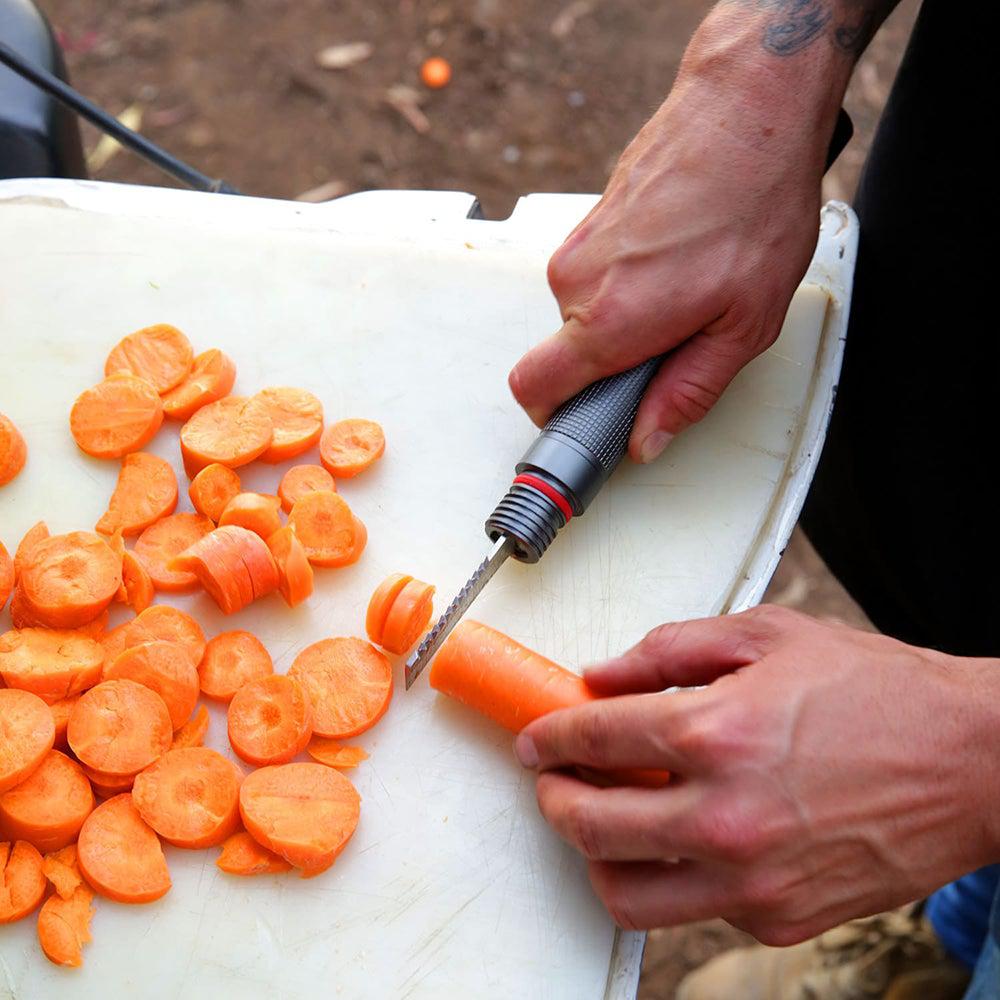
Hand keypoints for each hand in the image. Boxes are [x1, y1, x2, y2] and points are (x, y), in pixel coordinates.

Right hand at [507, 15, 843, 463]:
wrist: (747, 108)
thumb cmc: (754, 205)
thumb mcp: (743, 325)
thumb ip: (687, 393)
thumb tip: (646, 440)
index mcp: (608, 320)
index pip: (535, 389)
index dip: (556, 418)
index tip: (589, 425)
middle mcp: (576, 283)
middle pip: (568, 356)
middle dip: (614, 365)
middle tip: (677, 342)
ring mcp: (577, 248)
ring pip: (583, 316)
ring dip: (624, 320)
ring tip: (686, 290)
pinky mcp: (585, 224)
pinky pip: (593, 279)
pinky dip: (626, 286)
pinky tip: (676, 262)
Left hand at [515, 606, 999, 943]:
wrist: (971, 762)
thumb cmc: (878, 692)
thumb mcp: (766, 634)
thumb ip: (666, 650)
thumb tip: (602, 675)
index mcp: (717, 731)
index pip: (592, 739)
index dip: (549, 736)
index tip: (536, 737)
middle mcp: (726, 815)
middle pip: (588, 826)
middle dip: (552, 800)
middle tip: (552, 781)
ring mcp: (751, 879)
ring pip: (625, 893)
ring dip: (595, 856)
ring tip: (602, 820)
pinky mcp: (777, 918)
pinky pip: (691, 910)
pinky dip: (667, 876)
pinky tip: (680, 836)